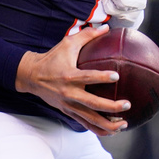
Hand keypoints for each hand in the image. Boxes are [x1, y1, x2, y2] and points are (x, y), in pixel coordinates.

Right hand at [15, 26, 130, 135]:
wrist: (30, 76)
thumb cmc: (52, 58)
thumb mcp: (67, 43)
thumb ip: (87, 35)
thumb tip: (106, 27)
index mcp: (69, 76)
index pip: (87, 77)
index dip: (102, 77)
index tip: (117, 76)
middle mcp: (68, 93)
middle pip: (92, 104)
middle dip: (111, 107)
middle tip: (127, 104)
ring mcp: (68, 105)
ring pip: (90, 119)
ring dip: (107, 124)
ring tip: (124, 124)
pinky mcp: (67, 112)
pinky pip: (85, 124)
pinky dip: (99, 129)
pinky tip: (112, 130)